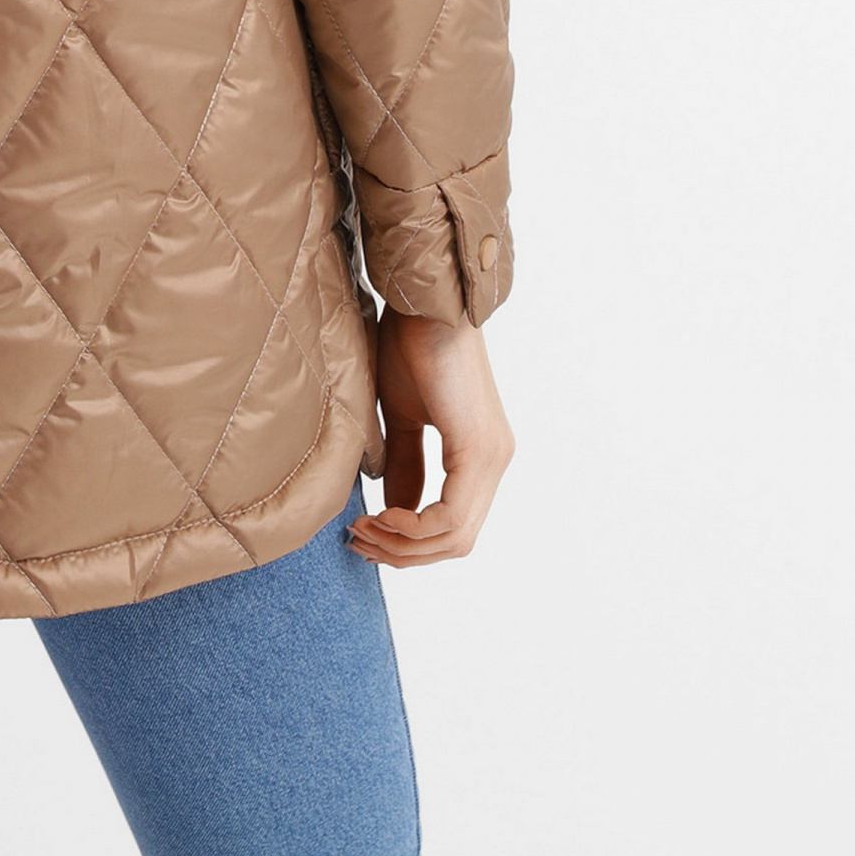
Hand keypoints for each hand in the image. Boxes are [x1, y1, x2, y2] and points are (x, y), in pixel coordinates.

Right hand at [348, 305, 512, 568]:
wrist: (422, 302)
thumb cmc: (409, 344)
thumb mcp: (401, 417)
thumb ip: (403, 464)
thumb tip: (393, 511)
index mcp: (479, 454)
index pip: (452, 526)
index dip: (408, 544)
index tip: (364, 534)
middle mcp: (494, 461)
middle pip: (455, 542)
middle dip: (404, 553)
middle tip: (359, 540)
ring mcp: (492, 457)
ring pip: (455, 536)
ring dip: (404, 544)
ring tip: (364, 529)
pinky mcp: (479, 449)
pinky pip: (451, 516)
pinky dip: (413, 526)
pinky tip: (382, 515)